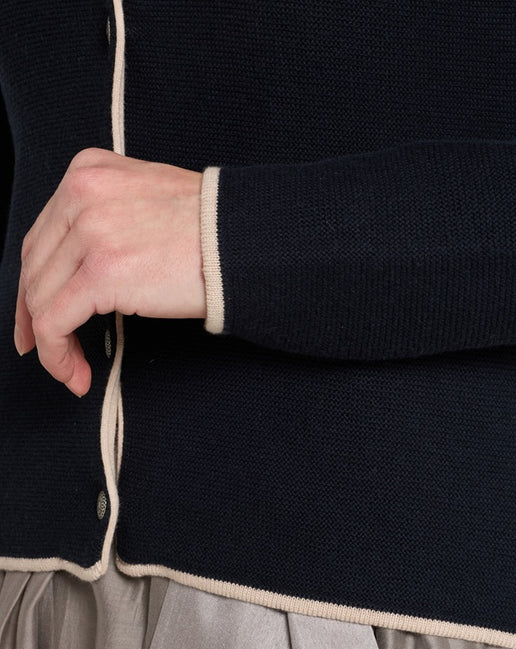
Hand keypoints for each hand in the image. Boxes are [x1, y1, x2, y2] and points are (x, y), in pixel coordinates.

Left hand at [14, 148, 205, 396]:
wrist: (248, 237)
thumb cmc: (212, 226)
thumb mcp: (145, 201)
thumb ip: (105, 220)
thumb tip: (80, 269)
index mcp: (89, 172)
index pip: (42, 236)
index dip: (34, 283)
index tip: (36, 314)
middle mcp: (81, 194)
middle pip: (35, 269)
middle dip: (32, 317)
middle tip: (44, 349)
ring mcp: (90, 232)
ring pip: (41, 300)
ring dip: (51, 345)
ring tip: (72, 370)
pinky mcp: (102, 272)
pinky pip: (56, 323)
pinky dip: (59, 356)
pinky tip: (77, 375)